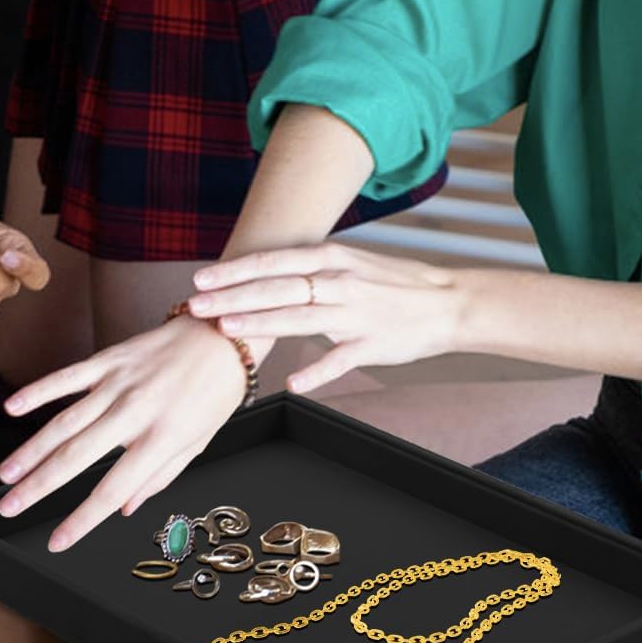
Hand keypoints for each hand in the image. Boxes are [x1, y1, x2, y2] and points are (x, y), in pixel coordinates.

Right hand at [0, 314, 248, 550]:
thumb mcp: (198, 443)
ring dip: (31, 450)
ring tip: (6, 474)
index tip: (56, 542)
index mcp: (162, 439)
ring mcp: (120, 383)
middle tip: (9, 507)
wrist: (222, 337)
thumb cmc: (214, 393)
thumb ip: (159, 477)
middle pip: (77, 456)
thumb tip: (124, 509)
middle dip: (39, 486)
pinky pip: (68, 377)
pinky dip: (38, 391)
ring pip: (65, 421)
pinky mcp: (111, 358)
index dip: (82, 520)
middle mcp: (136, 412)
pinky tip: (12, 408)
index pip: (113, 490)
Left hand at [186, 241, 462, 393]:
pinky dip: (316, 373)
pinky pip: (338, 360)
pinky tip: (291, 384)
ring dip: (261, 323)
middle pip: (276, 288)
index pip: (272, 262)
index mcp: (330, 258)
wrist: (446, 302)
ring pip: (299, 317)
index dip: (234, 271)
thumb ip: (308, 269)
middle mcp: (338, 282)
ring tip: (226, 330)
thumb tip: (262, 274)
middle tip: (195, 307)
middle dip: (232, 297)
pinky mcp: (371, 344)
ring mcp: (354, 314)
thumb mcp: (348, 262)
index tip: (200, 279)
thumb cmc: (391, 283)